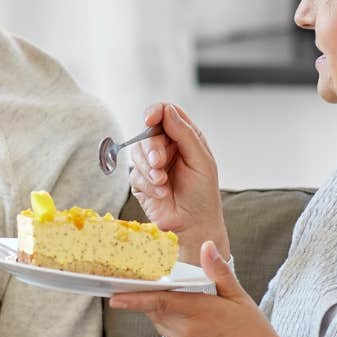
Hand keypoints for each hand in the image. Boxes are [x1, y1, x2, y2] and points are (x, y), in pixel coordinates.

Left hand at [108, 241, 299, 336]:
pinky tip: (195, 325)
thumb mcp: (240, 298)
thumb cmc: (256, 333)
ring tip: (189, 306)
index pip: (158, 301)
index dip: (134, 298)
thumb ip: (219, 272)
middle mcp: (187, 332)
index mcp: (200, 311)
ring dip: (164, 312)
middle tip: (157, 284)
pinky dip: (174, 327)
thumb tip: (207, 247)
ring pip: (161, 324)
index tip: (115, 296)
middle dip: (153, 298)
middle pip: (155, 311)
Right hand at [127, 102, 227, 263]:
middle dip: (151, 148)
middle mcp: (166, 148)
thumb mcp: (200, 160)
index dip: (155, 112)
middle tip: (159, 163)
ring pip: (136, 153)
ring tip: (163, 183)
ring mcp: (152, 165)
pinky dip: (148, 185)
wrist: (193, 225)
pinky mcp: (141, 182)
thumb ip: (185, 133)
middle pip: (147, 134)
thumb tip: (167, 110)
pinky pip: (134, 175)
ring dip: (149, 169)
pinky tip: (162, 194)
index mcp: (184, 137)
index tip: (149, 120)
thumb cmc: (202, 194)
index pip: (165, 113)